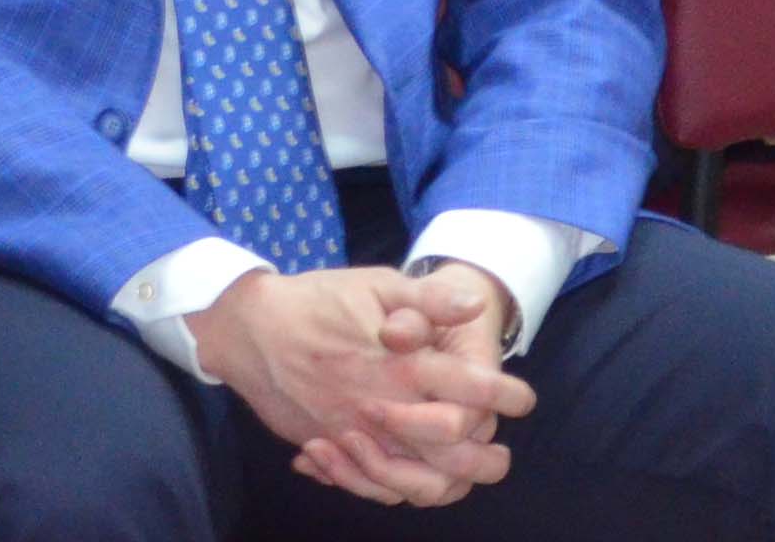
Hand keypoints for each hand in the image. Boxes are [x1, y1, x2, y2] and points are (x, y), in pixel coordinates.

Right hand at [188, 267, 530, 504]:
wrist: (251, 329)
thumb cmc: (319, 300)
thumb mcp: (377, 284)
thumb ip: (429, 299)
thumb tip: (476, 304)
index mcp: (398, 362)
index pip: (466, 388)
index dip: (502, 395)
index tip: (523, 398)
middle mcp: (380, 405)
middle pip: (446, 451)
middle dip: (483, 458)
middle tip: (502, 454)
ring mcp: (352, 433)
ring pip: (411, 480)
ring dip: (447, 483)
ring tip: (468, 474)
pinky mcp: (330, 447)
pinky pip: (370, 485)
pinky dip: (398, 490)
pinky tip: (416, 480)